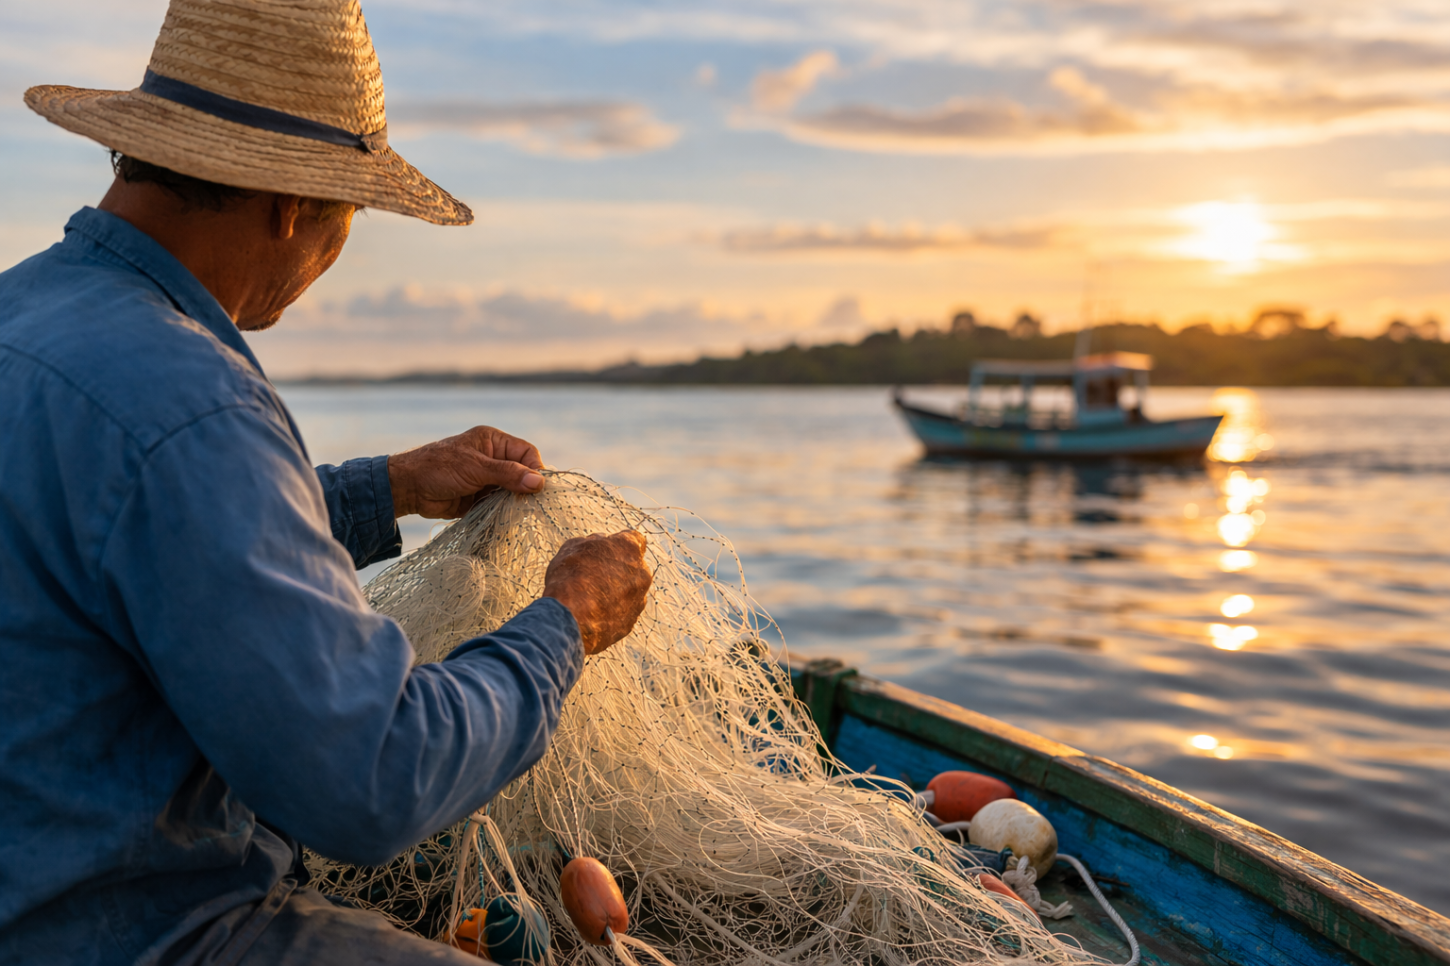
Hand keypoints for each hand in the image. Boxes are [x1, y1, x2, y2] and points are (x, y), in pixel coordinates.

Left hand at [387, 426, 543, 518]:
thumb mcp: (476, 468)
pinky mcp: (480, 497)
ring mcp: (487, 478)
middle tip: (530, 503)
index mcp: (493, 441)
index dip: (535, 468)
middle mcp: (493, 458)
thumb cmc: (439, 468)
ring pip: (513, 490)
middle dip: (526, 486)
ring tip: (518, 511)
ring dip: (515, 500)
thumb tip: (539, 482)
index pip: (526, 452)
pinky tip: (507, 517)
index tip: (537, 487)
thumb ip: (508, 474)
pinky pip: (500, 504)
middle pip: (522, 472)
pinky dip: (504, 511)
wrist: (409, 488)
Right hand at [542, 531, 651, 654]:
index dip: (619, 544)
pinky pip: (623, 614)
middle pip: (634, 568)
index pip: (635, 539)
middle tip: (595, 576)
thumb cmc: (569, 577)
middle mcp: (641, 573)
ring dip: (617, 593)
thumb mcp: (573, 547)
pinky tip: (592, 615)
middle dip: (619, 570)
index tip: (608, 550)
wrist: (569, 617)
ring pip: (631, 593)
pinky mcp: (630, 623)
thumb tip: (600, 542)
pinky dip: (611, 613)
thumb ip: (593, 542)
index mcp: (629, 549)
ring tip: (591, 599)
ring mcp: (638, 600)